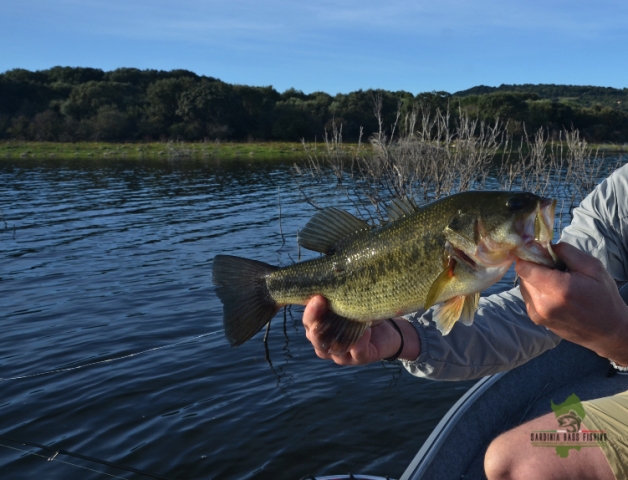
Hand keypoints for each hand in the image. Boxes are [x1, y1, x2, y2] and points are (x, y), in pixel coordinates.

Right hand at [302, 296, 420, 365]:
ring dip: (338, 334)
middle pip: (315, 339)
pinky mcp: (361, 358)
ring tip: (347, 317)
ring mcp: (343, 354)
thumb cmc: (363, 310)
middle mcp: (327, 343)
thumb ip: (336, 291)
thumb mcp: (348, 300)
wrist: (388, 329)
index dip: (310, 312)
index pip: (308, 323)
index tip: (318, 296)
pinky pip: (357, 353)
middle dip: (316, 322)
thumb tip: (329, 268)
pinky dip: (360, 342)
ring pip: (332, 350)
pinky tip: (366, 330)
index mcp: (320, 328)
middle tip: (322, 302)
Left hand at [516, 242, 627, 364]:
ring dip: (535, 279)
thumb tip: (544, 244)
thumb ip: (566, 252)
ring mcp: (537, 314)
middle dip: (535, 266)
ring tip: (556, 282)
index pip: (523, 267)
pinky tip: (554, 293)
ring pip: (524, 285)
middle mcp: (542, 304)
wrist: (607, 331)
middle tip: (554, 267)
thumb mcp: (592, 267)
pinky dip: (537, 290)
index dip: (528, 255)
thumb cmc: (603, 297)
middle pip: (523, 275)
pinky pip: (528, 296)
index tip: (539, 251)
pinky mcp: (535, 319)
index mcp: (558, 290)